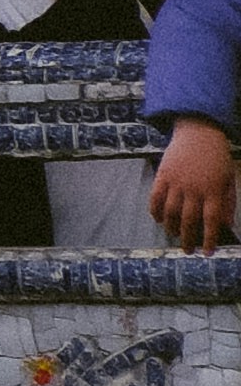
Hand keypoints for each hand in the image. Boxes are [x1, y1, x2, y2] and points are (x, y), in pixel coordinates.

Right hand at [164, 119, 235, 253]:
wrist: (199, 132)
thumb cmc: (218, 157)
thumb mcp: (229, 179)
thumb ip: (227, 203)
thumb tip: (226, 224)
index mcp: (213, 191)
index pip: (211, 221)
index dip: (209, 239)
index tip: (207, 252)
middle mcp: (194, 189)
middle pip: (189, 220)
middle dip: (188, 238)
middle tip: (187, 250)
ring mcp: (176, 182)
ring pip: (171, 211)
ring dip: (171, 227)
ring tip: (174, 235)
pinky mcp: (163, 175)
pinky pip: (156, 197)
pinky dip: (155, 210)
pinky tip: (158, 219)